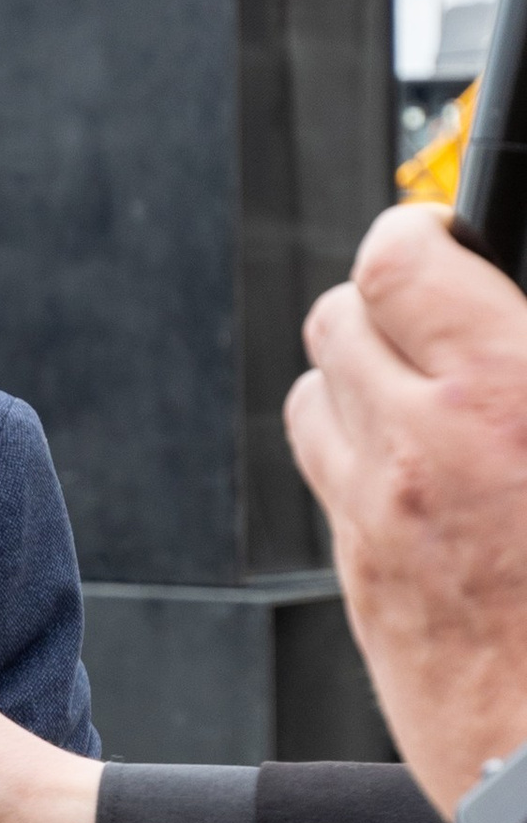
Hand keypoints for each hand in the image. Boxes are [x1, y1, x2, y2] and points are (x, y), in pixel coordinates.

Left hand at [284, 205, 526, 815]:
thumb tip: (511, 332)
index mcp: (504, 392)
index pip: (398, 257)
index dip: (420, 234)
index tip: (447, 239)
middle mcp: (421, 449)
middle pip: (338, 319)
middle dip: (386, 305)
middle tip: (441, 319)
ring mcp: (378, 521)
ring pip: (315, 398)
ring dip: (360, 381)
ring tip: (426, 396)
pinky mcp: (362, 588)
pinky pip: (329, 488)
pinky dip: (363, 466)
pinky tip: (428, 489)